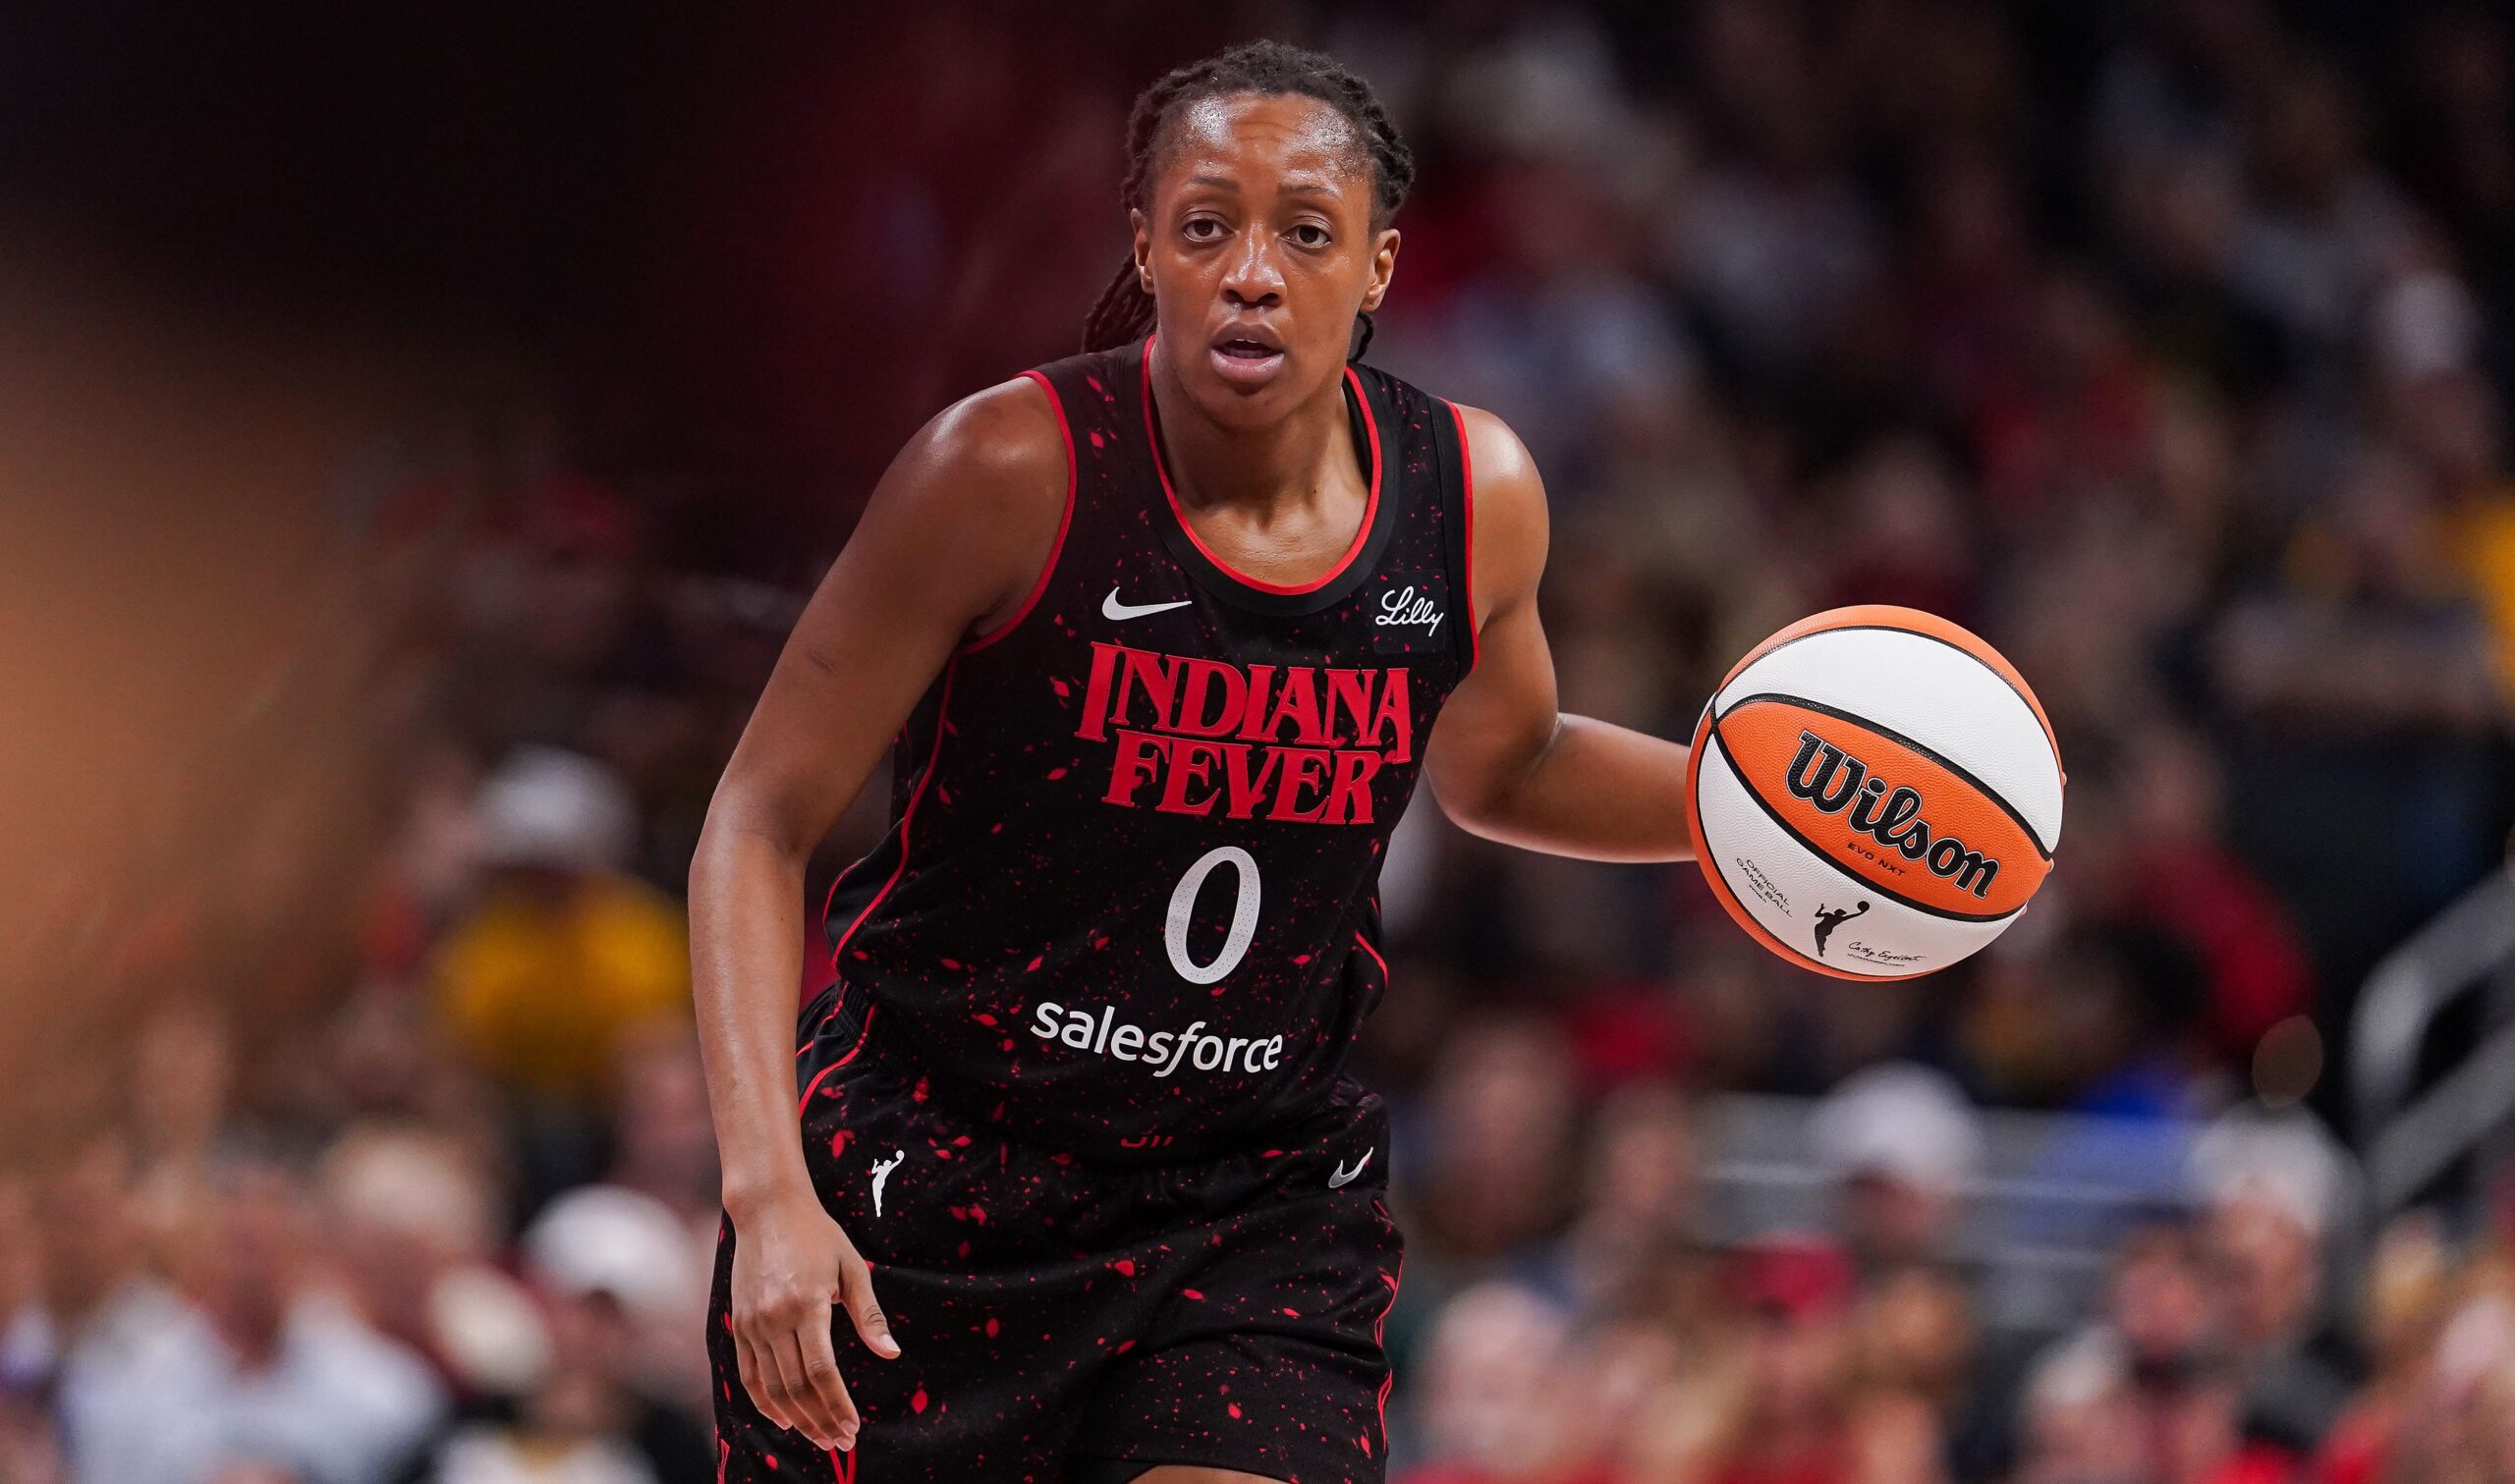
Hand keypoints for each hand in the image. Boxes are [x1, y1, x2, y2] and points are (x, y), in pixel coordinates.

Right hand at [728, 1187, 899, 1451]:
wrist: (767, 1209)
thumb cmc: (817, 1235)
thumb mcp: (851, 1267)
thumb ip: (868, 1314)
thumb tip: (891, 1353)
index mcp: (806, 1304)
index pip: (821, 1371)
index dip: (837, 1405)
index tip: (853, 1428)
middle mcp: (775, 1318)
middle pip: (796, 1387)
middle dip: (820, 1421)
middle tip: (840, 1443)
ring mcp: (752, 1323)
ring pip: (772, 1387)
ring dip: (796, 1419)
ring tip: (819, 1438)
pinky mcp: (738, 1324)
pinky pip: (749, 1374)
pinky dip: (764, 1402)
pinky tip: (783, 1419)